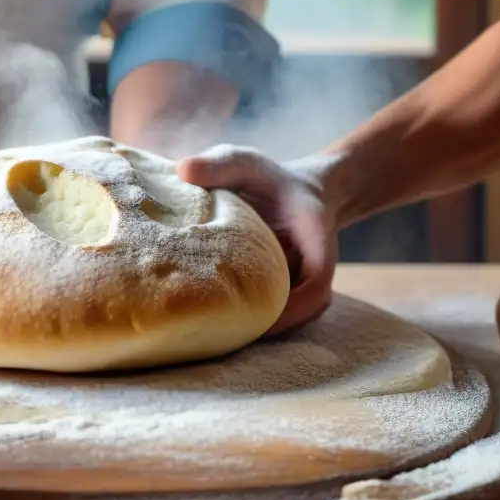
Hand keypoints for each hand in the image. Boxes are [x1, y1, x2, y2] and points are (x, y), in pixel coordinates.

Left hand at [177, 146, 338, 334]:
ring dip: (261, 330)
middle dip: (270, 326)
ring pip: (292, 320)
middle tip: (223, 336)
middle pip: (304, 311)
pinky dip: (252, 324)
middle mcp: (314, 268)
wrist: (293, 191)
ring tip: (216, 337)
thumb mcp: (245, 162)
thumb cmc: (266, 177)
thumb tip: (182, 169)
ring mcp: (302, 285)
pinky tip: (216, 329)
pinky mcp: (287, 294)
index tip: (258, 316)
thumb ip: (219, 164)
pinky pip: (276, 317)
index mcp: (315, 238)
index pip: (317, 282)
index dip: (293, 306)